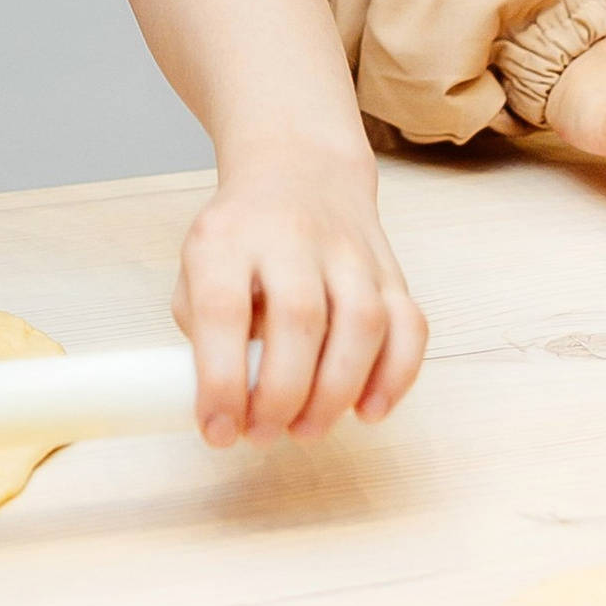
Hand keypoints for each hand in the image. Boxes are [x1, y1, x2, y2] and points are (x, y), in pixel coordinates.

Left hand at [170, 148, 426, 450]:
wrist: (299, 169)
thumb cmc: (240, 239)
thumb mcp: (196, 269)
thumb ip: (205, 332)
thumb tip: (228, 405)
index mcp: (227, 238)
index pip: (223, 309)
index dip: (221, 379)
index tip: (219, 430)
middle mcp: (291, 238)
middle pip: (300, 318)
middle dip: (284, 394)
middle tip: (265, 436)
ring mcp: (349, 251)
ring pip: (362, 322)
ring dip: (338, 391)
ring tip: (308, 430)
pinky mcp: (390, 270)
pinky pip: (409, 324)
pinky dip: (396, 375)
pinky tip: (369, 410)